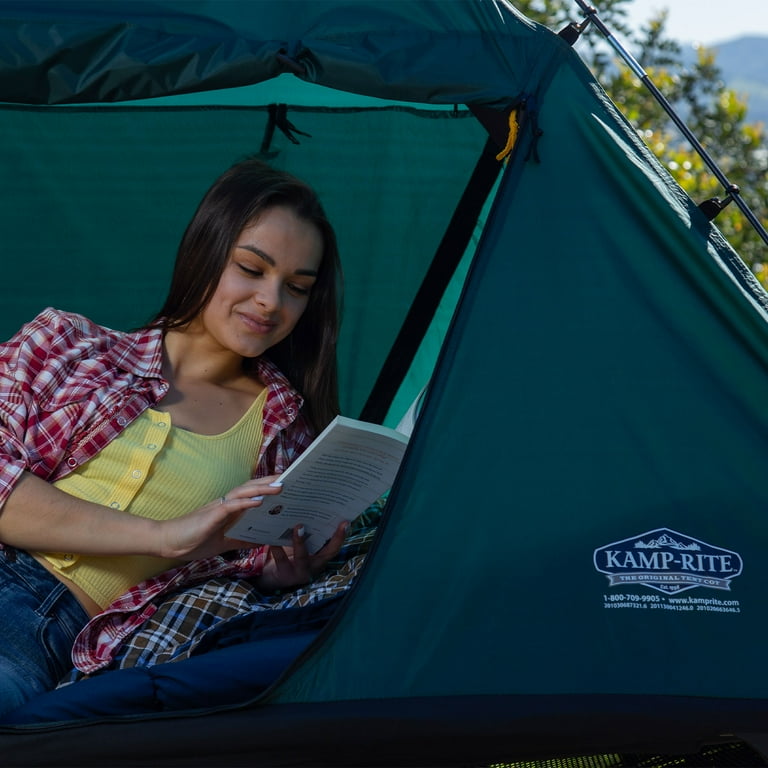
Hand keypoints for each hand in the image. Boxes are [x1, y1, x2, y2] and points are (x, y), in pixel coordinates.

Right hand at [155, 476, 283, 559]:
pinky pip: (231, 506)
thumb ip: (240, 539)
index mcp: (228, 509)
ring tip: (280, 485)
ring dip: (262, 488)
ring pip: (244, 493)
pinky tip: (259, 501)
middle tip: (289, 477)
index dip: (267, 488)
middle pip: (251, 488)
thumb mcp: (223, 543)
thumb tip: (258, 540)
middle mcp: (225, 504)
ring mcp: (218, 507)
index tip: (285, 484)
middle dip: (270, 482)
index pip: (251, 495)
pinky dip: (246, 503)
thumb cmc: (192, 541)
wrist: (167, 543)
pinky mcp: (212, 515)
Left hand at [255, 521, 348, 592]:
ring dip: (301, 541)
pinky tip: (273, 537)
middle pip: (327, 553)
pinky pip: (281, 559)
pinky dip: (277, 547)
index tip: (346, 522)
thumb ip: (307, 533)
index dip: (341, 536)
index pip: (334, 547)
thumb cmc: (288, 555)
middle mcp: (314, 566)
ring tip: (298, 526)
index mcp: (319, 558)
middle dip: (331, 538)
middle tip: (332, 521)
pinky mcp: (284, 575)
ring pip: (302, 557)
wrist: (270, 577)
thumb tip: (309, 507)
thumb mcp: (301, 545)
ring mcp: (300, 572)